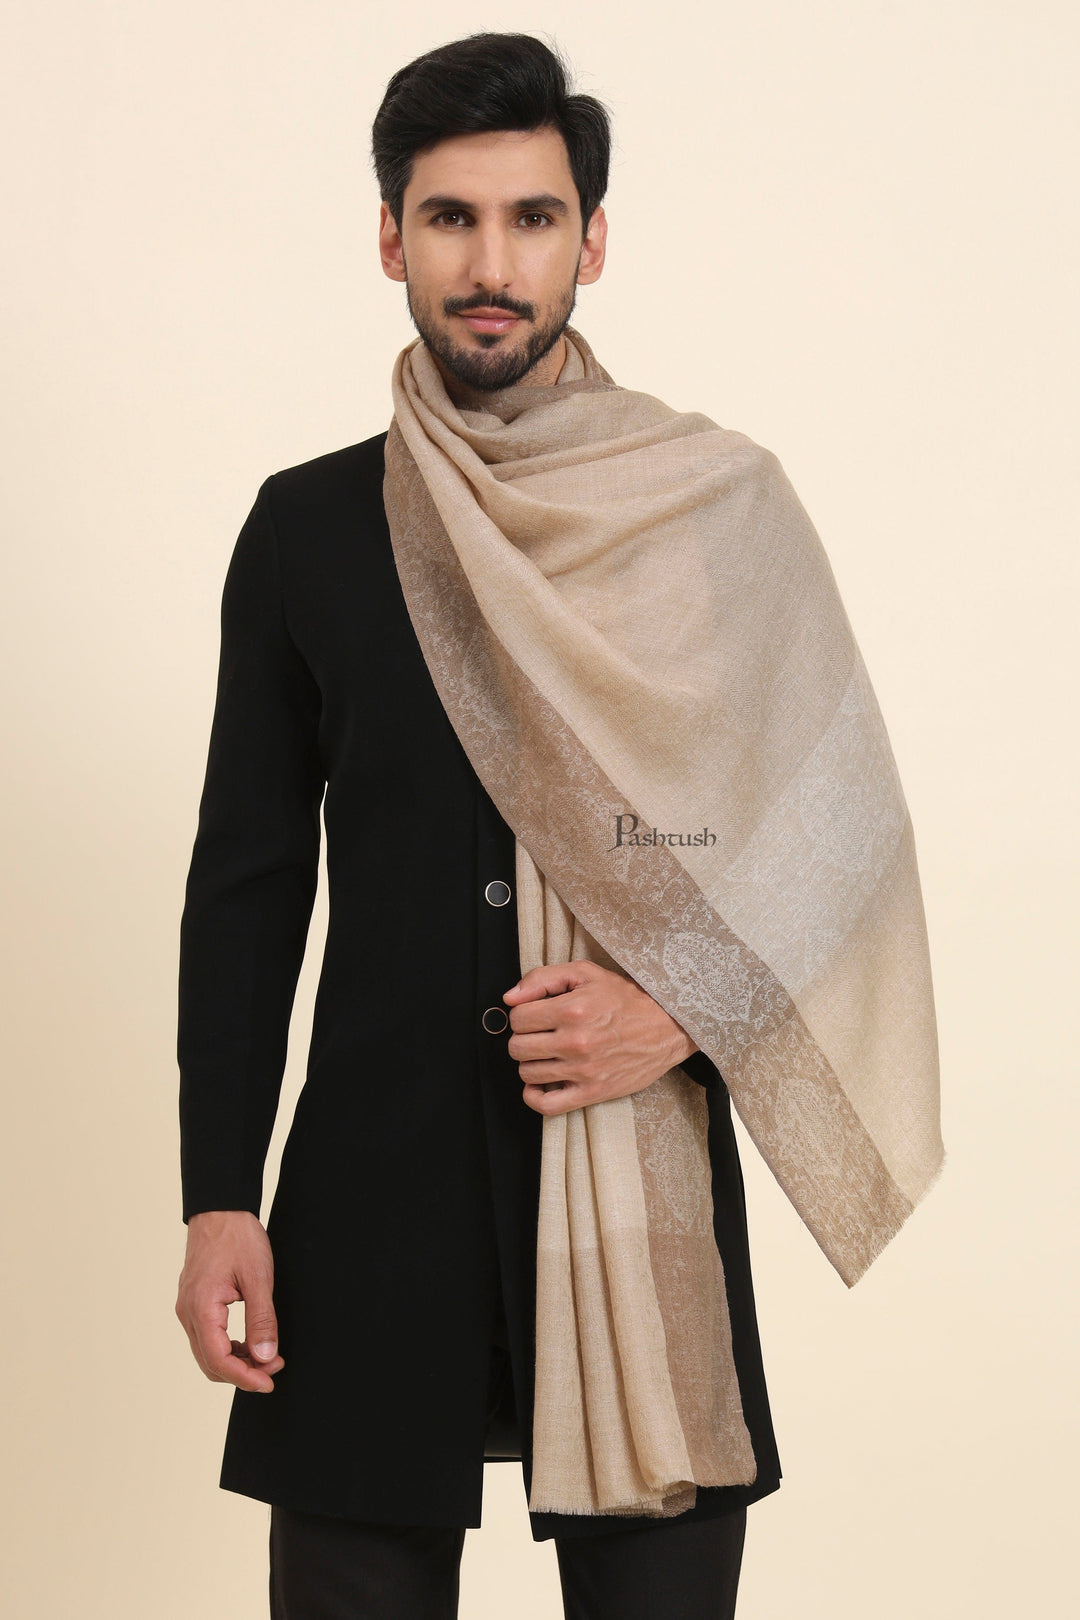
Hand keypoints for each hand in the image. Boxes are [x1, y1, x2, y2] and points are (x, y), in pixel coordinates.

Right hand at [175, 1210, 283, 1392]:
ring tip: (267, 1357)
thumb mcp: (258, 1277)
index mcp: (201, 1307)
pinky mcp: (193, 1303)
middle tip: (274, 1370)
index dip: (244, 1377)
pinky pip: (206, 1337)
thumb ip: (262, 1319)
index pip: (218, 1359)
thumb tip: (265, 1358)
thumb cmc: (238, 1237)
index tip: (269, 1382)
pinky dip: (227, 1348)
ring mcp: (187, 1308)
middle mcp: (187, 1312)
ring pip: (207, 1352)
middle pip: (210, 1362)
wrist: (220, 1209)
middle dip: (242, 1373)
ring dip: (235, 1362)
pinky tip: (250, 1343)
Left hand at [502, 960, 698, 1116]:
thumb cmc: (626, 998)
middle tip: (540, 1033)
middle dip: (523, 1037)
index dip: (522, 1014)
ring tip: (546, 1053)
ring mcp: (583, 1071)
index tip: (535, 1014)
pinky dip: (534, 1096)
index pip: (518, 1018)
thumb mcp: (586, 973)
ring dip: (530, 1062)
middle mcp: (575, 1042)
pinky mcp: (592, 1093)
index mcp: (571, 1010)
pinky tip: (539, 1083)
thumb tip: (509, 998)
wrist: (667, 1026)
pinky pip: (547, 1106)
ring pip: (528, 1073)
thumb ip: (543, 978)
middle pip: (518, 1047)